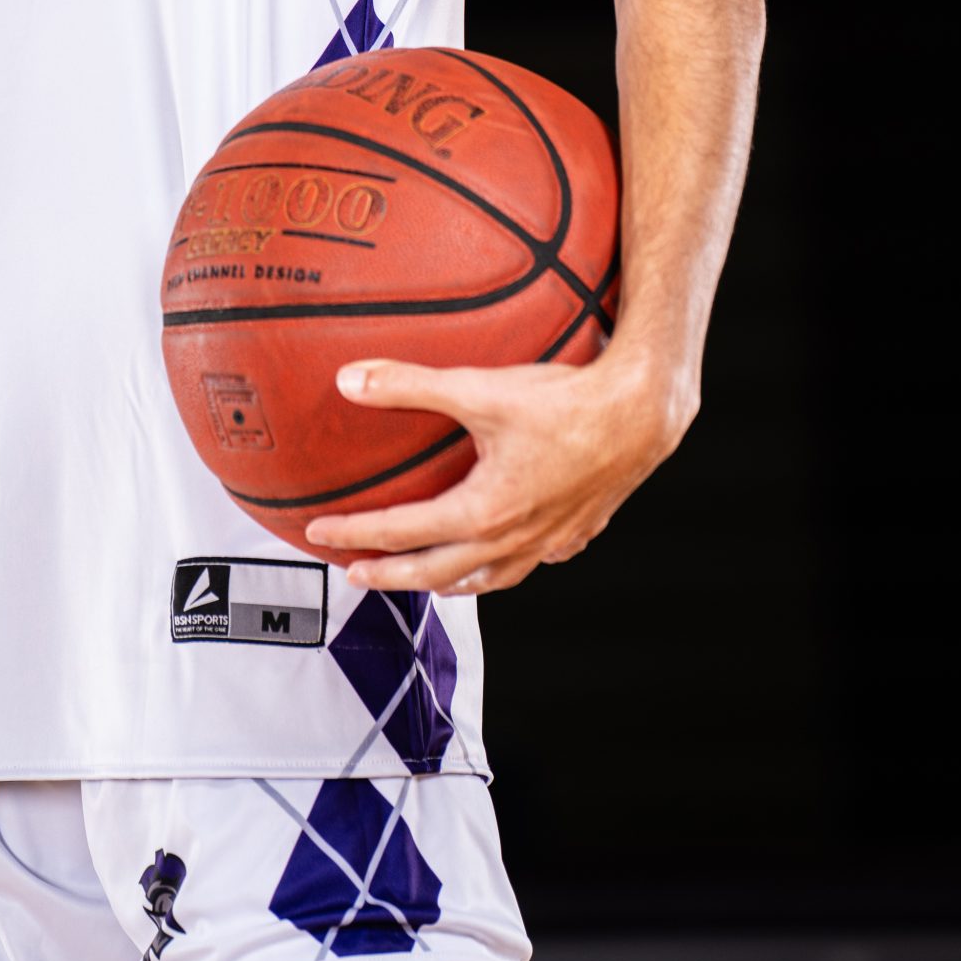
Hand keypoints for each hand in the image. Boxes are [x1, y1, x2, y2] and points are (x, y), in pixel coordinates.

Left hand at [306, 350, 694, 595]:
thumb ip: (409, 385)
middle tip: (353, 572)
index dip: (354, 532)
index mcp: (481, 512)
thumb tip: (347, 379)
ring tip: (424, 579)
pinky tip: (503, 557)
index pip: (400, 531)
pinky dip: (503, 569)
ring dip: (446, 581)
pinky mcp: (574, 533)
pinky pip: (530, 564)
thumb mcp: (479, 388)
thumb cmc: (563, 402)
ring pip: (486, 579)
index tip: (319, 530)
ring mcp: (546, 542)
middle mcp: (511, 539)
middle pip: (436, 572)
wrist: (641, 415)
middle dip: (390, 574)